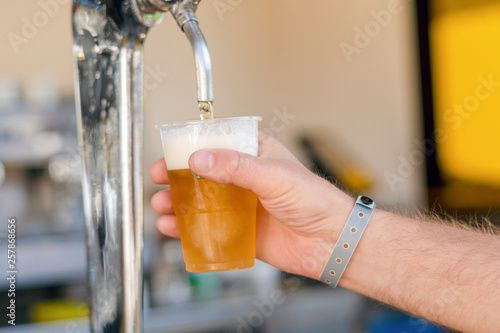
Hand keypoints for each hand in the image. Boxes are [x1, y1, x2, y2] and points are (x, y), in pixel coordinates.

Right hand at [151, 132, 353, 278]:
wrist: (330, 241)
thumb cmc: (314, 200)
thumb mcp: (273, 175)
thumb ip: (235, 167)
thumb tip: (199, 159)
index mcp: (255, 153)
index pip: (218, 139)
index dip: (192, 140)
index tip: (170, 145)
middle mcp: (245, 176)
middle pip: (202, 169)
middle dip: (177, 173)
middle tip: (159, 176)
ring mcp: (240, 203)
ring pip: (200, 198)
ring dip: (177, 201)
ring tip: (161, 205)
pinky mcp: (239, 229)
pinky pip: (207, 226)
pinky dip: (187, 227)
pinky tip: (173, 228)